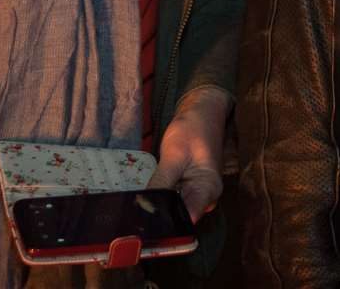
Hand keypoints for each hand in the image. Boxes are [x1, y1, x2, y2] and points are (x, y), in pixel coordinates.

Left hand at [147, 86, 229, 221]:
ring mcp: (197, 195)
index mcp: (208, 190)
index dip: (164, 225)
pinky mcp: (188, 189)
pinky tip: (146, 198)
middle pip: (180, 217)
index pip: (186, 219)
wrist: (202, 113)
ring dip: (158, 208)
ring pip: (175, 209)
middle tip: (131, 218)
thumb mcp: (174, 155)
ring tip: (134, 210)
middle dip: (157, 218)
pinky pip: (174, 200)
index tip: (141, 226)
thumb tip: (144, 207)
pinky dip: (161, 199)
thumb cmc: (192, 130)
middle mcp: (206, 198)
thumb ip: (161, 184)